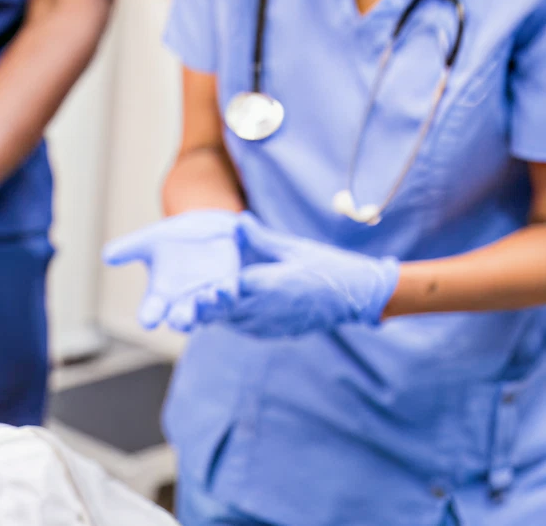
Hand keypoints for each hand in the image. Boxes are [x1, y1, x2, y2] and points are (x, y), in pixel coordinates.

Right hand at [102, 209, 241, 331]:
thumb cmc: (172, 240)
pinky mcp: (228, 286)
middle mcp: (184, 302)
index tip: (147, 321)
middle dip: (182, 320)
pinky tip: (223, 285)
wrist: (204, 230)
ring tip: (206, 296)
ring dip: (208, 307)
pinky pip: (229, 295)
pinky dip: (226, 292)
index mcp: (160, 295)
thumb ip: (129, 249)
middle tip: (180, 319)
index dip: (149, 317)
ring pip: (209, 311)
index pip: (151, 311)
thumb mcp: (149, 241)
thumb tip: (106, 256)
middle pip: (181, 319)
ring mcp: (207, 298)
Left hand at [215, 213, 400, 337]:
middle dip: (210, 304)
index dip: (211, 288)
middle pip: (226, 311)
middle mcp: (268, 309)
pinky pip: (249, 329)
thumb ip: (261, 238)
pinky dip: (236, 320)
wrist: (357, 295)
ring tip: (205, 300)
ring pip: (235, 323)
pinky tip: (229, 309)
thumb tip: (239, 220)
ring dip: (221, 313)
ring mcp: (274, 324)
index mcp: (269, 285)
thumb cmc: (326, 266)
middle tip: (194, 295)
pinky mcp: (279, 332)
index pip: (229, 290)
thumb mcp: (292, 247)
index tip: (199, 284)